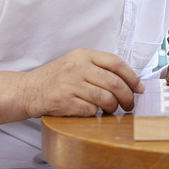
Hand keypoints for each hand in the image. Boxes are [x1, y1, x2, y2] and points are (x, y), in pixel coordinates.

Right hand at [20, 48, 143, 116]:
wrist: (28, 90)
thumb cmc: (57, 79)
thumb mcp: (76, 64)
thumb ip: (100, 68)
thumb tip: (131, 82)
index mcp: (83, 55)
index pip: (115, 63)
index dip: (132, 77)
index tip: (140, 88)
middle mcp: (77, 67)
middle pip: (114, 83)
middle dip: (127, 96)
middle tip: (130, 104)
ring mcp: (70, 84)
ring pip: (105, 98)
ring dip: (114, 107)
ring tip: (113, 109)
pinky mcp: (64, 102)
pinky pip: (91, 110)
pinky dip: (95, 113)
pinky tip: (93, 112)